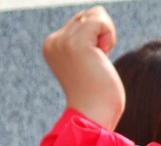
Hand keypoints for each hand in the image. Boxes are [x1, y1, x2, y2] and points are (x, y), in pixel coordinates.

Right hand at [42, 6, 124, 128]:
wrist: (92, 116)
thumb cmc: (96, 93)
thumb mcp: (86, 60)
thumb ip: (85, 38)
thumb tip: (96, 16)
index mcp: (51, 45)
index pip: (83, 20)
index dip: (95, 39)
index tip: (90, 64)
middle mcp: (53, 41)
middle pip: (89, 14)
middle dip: (100, 35)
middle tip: (96, 63)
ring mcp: (62, 42)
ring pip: (96, 14)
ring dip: (106, 36)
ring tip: (98, 61)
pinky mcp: (76, 44)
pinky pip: (101, 20)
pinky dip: (109, 36)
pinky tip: (102, 58)